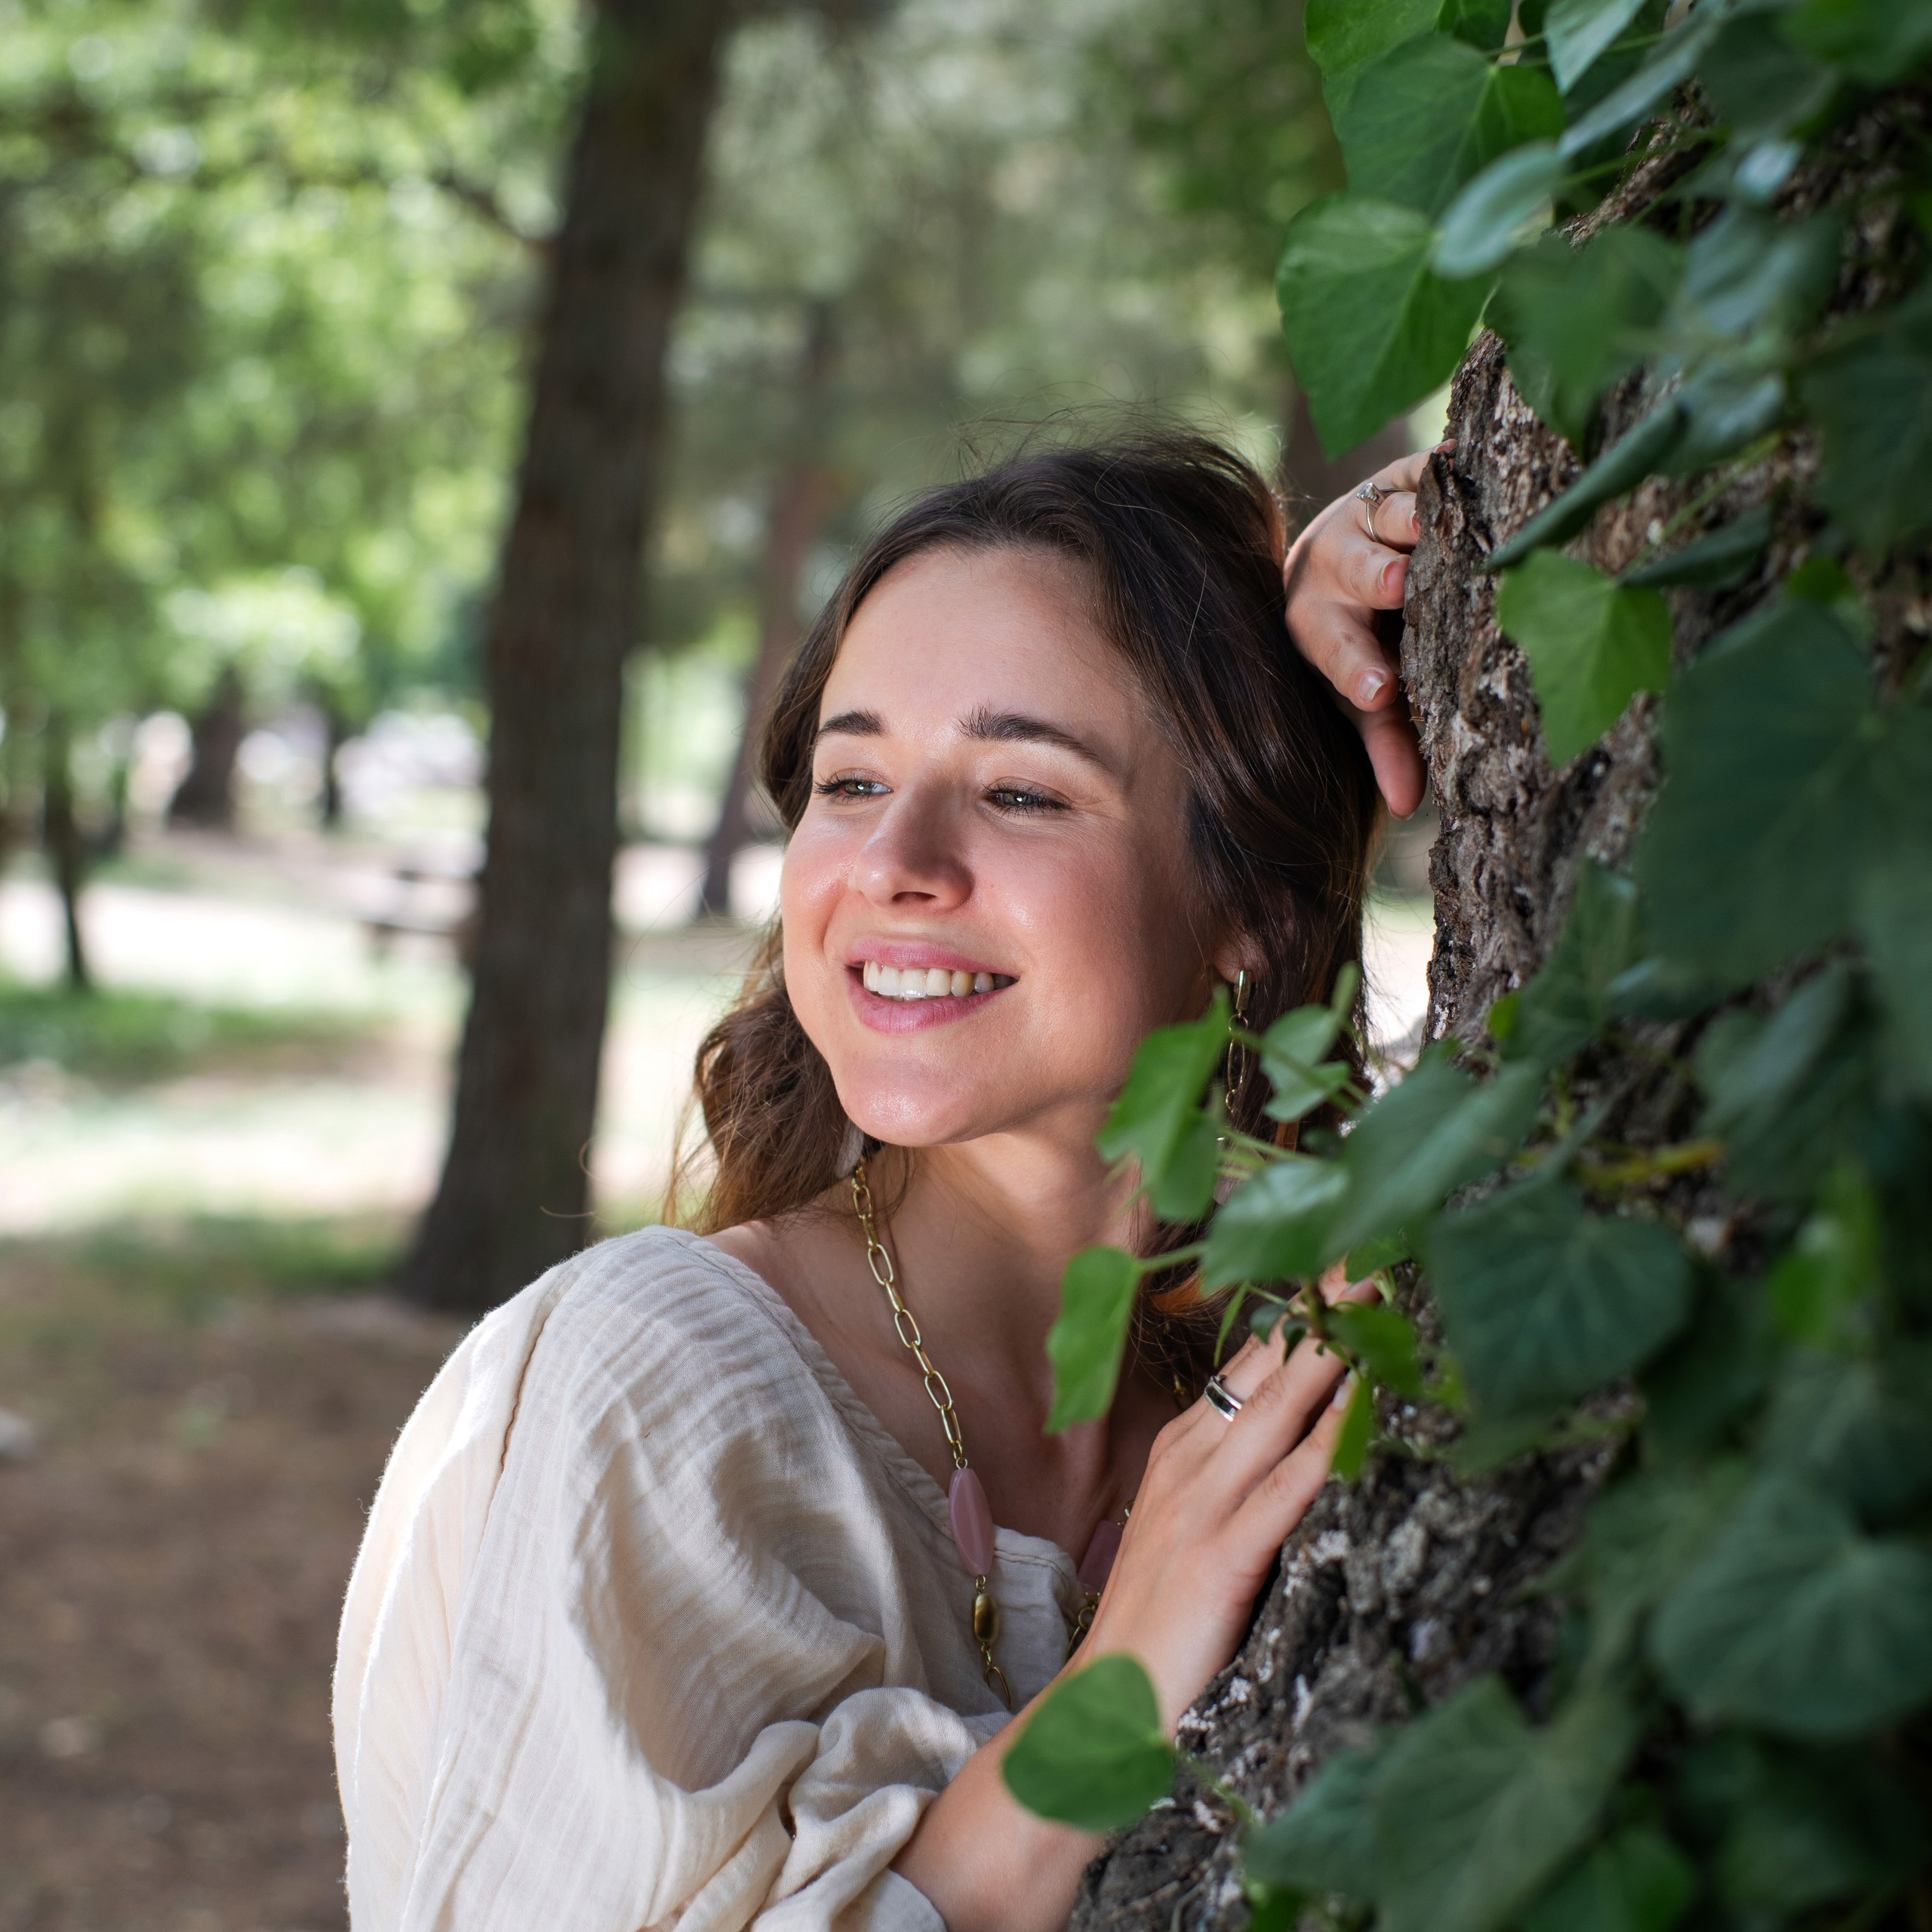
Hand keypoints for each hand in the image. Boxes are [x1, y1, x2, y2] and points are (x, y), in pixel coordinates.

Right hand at [894, 1275, 1373, 1931]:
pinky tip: (1360, 1403)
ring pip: (1279, 1409)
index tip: (1345, 1259)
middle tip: (1373, 1249)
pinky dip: (1327, 1438)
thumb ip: (1239, 1482)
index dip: (1299, 1311)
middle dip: (1321, 1308)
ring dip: (1330, 1350)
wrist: (1105, 1708)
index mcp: (1183, 1450)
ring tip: (1375, 1297)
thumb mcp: (1195, 1530)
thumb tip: (1299, 1439)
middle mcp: (1190, 1461)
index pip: (1250, 1362)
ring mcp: (1203, 1505)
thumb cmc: (1162, 1624)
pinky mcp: (1222, 1557)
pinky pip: (1287, 1485)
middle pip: (1268, 1368)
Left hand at [1284, 445, 1449, 820]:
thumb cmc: (1360, 641)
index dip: (1358, 669)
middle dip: (1376, 579)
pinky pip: (1417, 471)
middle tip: (1397, 584)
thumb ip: (1384, 741)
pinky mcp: (1398, 475)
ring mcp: (1365, 516)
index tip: (1381, 688)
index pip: (1338, 652)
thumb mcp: (1363, 693)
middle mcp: (1335, 568)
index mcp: (1320, 627)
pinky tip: (1457, 465)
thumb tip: (1407, 807)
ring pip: (1386, 517)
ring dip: (1408, 519)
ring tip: (1434, 522)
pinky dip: (1436, 469)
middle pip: (1357, 574)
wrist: (1339, 553)